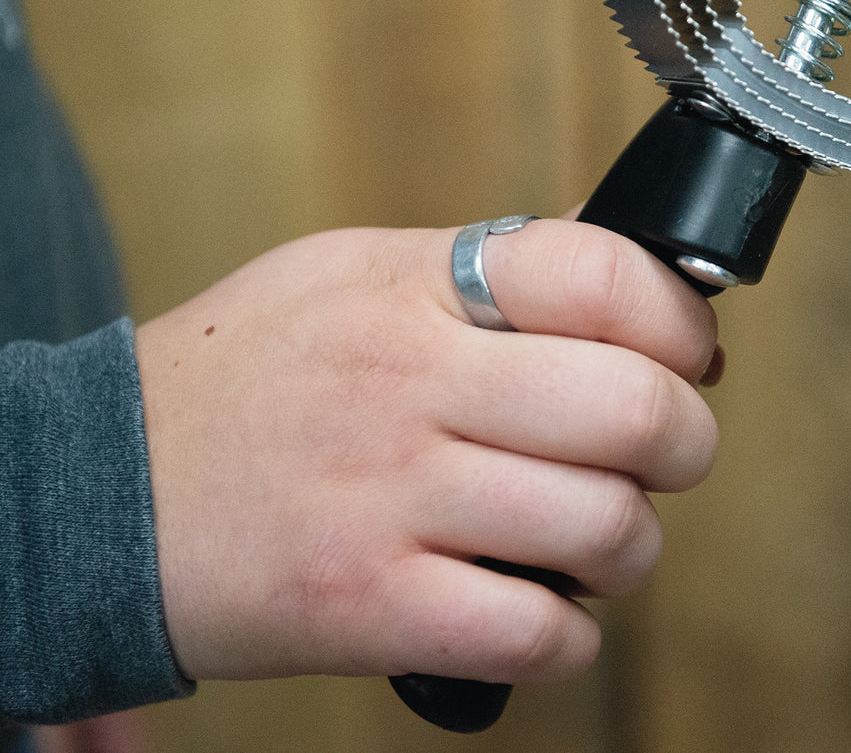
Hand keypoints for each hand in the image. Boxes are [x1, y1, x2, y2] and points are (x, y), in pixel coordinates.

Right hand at [134, 220, 718, 686]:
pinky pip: (535, 632)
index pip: (604, 276)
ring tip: (596, 535)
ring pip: (605, 527)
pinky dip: (568, 633)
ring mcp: (388, 496)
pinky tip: (538, 606)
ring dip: (632, 546)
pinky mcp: (365, 607)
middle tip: (662, 455)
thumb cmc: (250, 374)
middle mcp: (410, 380)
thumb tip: (624, 290)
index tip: (690, 356)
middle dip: (684, 443)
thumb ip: (487, 277)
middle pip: (635, 409)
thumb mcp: (357, 274)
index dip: (681, 321)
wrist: (102, 486)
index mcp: (417, 285)